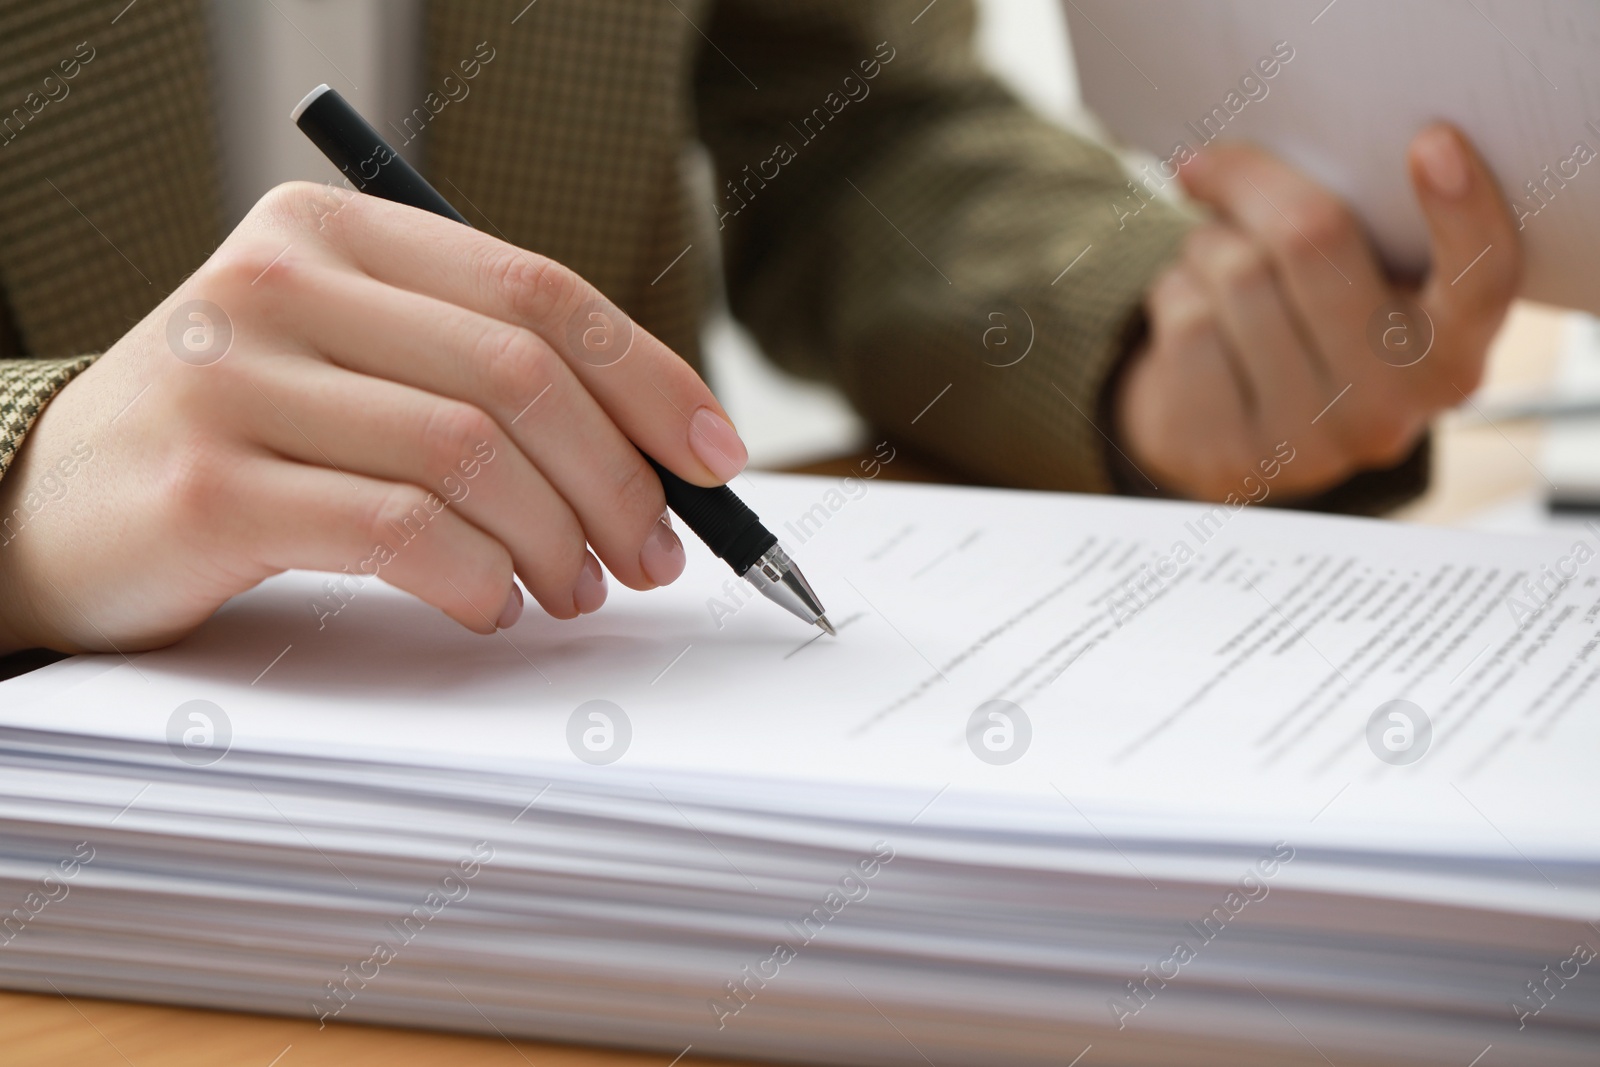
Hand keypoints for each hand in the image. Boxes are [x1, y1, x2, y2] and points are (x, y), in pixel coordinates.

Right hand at [0, 183, 747, 653]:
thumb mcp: (353, 364)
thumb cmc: (239, 436)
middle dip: (618, 481)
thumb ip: (482, 376)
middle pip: (519, 376)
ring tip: (574, 589)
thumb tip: (661, 448)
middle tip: (652, 555)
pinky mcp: (206, 485)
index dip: (650, 379)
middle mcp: (278, 281)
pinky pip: (399, 531)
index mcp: (334, 231)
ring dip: (557, 541)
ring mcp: (232, 378)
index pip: (538, 291)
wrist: (51, 506)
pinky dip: (477, 577)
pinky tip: (489, 602)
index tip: (713, 457)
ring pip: (469, 455)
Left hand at [1115, 124, 1521, 501]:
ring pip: (1236, 273)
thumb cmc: (1310, 329)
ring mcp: (1308, 441)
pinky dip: (1175, 293)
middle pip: (1310, 237)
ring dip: (1206, 245)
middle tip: (1214, 166)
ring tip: (1214, 262)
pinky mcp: (1229, 452)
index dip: (1462, 211)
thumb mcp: (1363, 285)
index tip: (1433, 142)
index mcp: (1450, 358)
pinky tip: (1192, 314)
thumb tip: (1244, 156)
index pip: (1482, 281)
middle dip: (1252, 184)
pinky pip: (1188, 320)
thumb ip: (1357, 224)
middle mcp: (1390, 409)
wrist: (1237, 438)